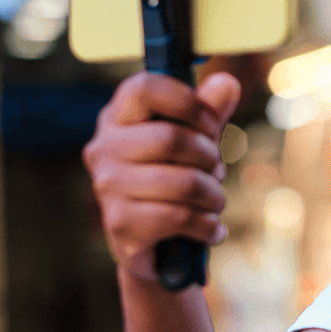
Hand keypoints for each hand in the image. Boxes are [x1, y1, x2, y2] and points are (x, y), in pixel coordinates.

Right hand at [82, 71, 241, 281]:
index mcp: (118, 118)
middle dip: (210, 159)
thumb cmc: (174, 182)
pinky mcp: (121, 224)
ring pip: (183, 182)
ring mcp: (107, 187)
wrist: (157, 248)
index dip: (190, 103)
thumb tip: (227, 83)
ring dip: (214, 196)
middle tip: (215, 172)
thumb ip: (209, 112)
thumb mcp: (195, 142)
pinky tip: (210, 229)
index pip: (146, 88)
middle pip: (172, 139)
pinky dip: (208, 225)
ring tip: (213, 202)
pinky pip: (181, 217)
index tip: (210, 125)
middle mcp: (104, 148)